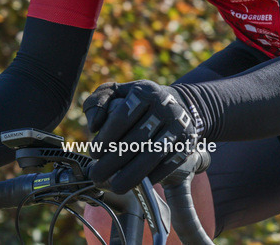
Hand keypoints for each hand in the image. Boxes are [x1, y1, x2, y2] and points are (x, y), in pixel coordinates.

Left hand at [82, 80, 201, 193]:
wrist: (174, 106)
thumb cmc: (136, 102)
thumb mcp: (114, 93)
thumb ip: (96, 103)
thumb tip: (94, 126)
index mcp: (145, 92)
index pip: (123, 116)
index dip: (106, 137)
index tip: (93, 154)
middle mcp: (165, 107)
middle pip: (137, 138)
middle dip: (113, 161)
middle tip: (97, 175)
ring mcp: (179, 126)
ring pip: (153, 154)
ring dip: (131, 174)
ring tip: (114, 187)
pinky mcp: (186, 144)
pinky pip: (167, 165)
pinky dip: (151, 177)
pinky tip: (135, 185)